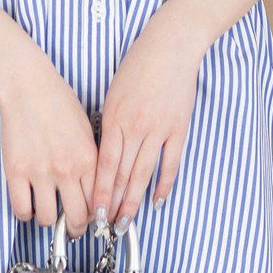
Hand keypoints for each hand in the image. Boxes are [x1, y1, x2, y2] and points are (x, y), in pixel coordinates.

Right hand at [0, 48, 98, 233]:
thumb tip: (94, 188)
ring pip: (49, 219)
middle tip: (73, 229)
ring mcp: (40, 172)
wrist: (28, 85)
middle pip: (77, 218)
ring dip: (50, 222)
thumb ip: (92, 160)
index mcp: (88, 159)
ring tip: (48, 215)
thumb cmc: (58, 102)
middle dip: (77, 230)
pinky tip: (29, 208)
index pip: (99, 203)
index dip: (97, 218)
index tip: (93, 221)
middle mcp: (67, 170)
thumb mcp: (87, 131)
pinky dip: (26, 215)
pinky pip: (22, 209)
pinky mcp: (16, 172)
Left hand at [92, 14, 207, 226]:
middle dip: (114, 204)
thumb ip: (109, 124)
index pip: (104, 165)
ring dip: (135, 201)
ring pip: (144, 173)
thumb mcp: (113, 94)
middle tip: (107, 226)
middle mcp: (135, 127)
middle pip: (122, 175)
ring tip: (127, 222)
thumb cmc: (138, 66)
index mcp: (115, 118)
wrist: (170, 46)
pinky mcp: (178, 128)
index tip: (94, 211)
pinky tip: (158, 201)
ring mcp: (158, 129)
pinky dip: (164, 184)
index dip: (99, 192)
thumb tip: (103, 154)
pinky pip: (170, 162)